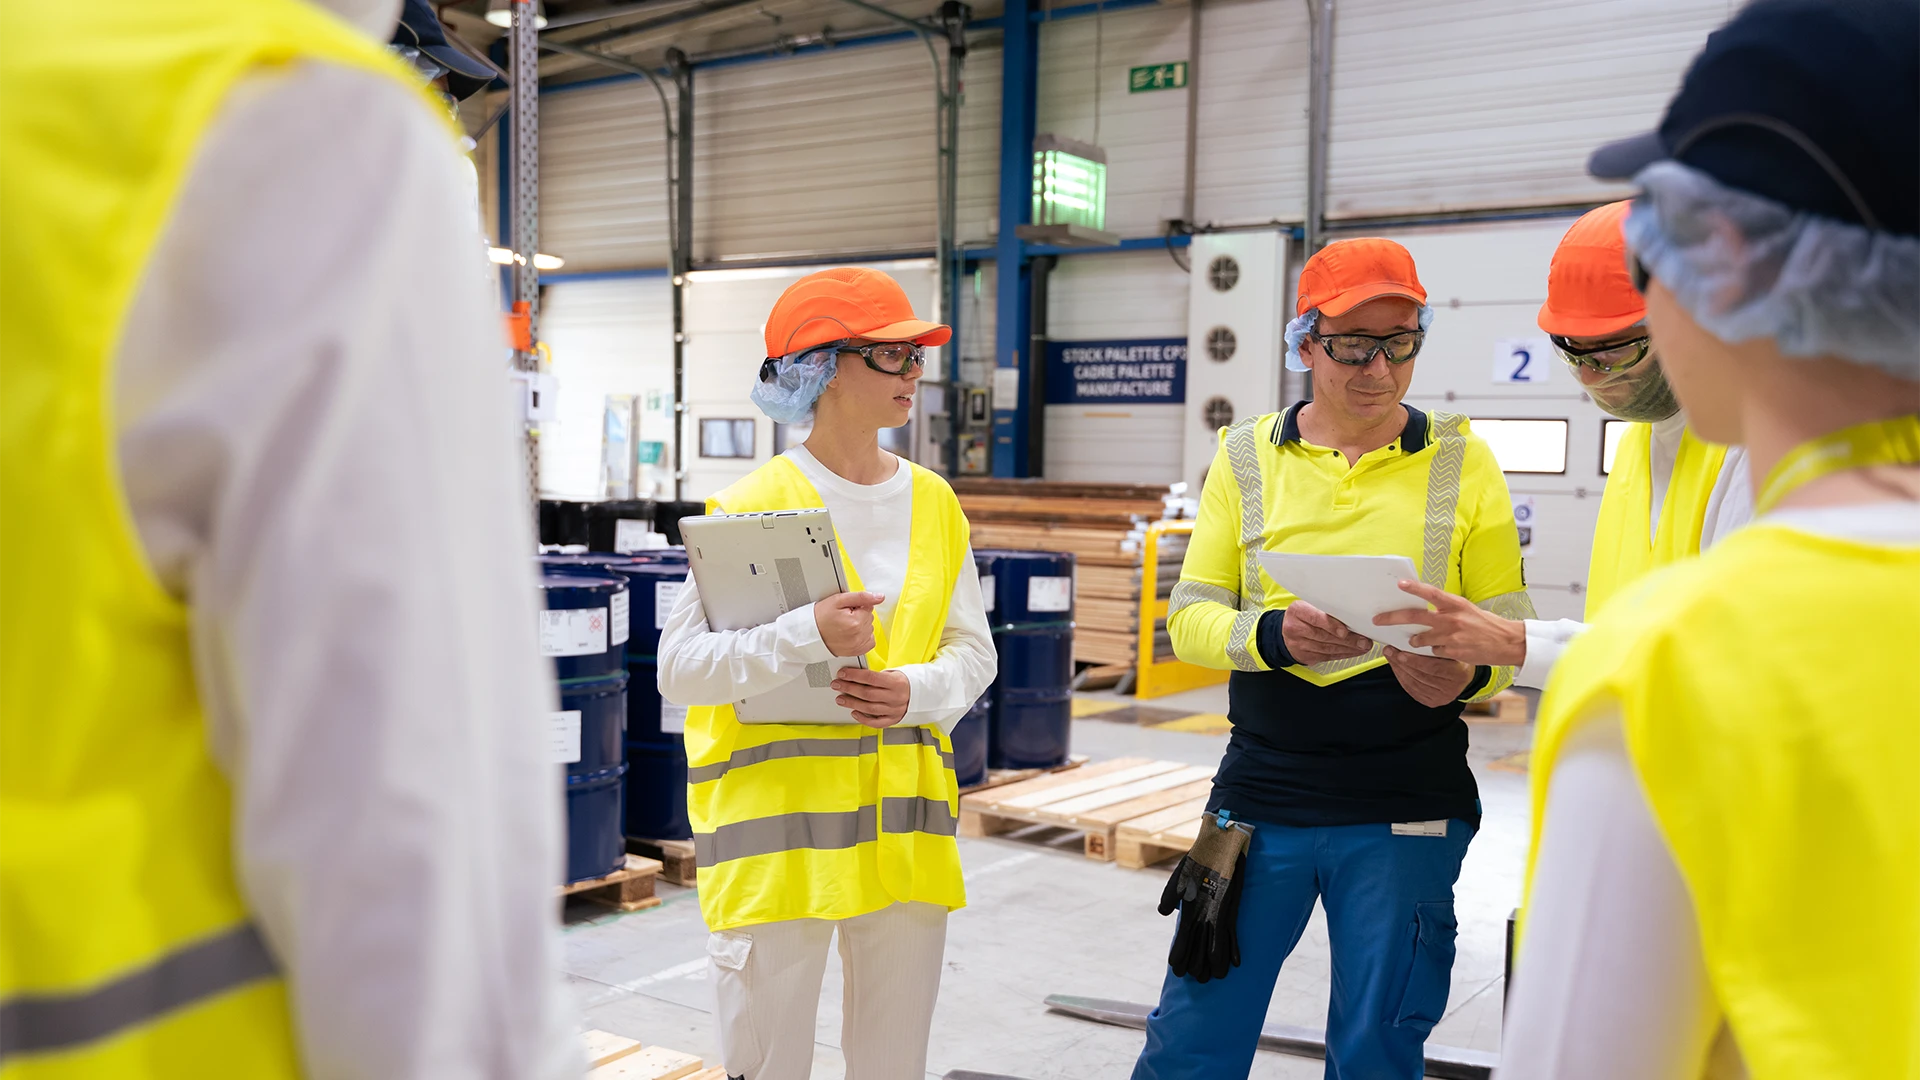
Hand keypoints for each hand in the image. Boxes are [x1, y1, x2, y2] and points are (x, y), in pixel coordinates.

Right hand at [813, 591, 882, 656]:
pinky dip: (864, 637)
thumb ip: (861, 597)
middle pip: (870, 618)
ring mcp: (858, 645)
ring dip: (861, 626)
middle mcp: (859, 635)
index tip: (846, 610)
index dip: (857, 606)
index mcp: (856, 621)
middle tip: (843, 617)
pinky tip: (852, 634)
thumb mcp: (838, 600)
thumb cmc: (821, 617)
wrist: (810, 634)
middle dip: (859, 615)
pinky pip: (870, 641)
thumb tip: (880, 597)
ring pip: (870, 629)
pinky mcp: (857, 651)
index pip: (869, 607)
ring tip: (845, 626)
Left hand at [831, 666, 911, 727]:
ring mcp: (894, 710)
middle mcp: (895, 697)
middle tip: (837, 685)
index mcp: (896, 683)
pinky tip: (854, 713)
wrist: (919, 694)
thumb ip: (876, 676)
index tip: (842, 674)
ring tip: (840, 699)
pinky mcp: (893, 720)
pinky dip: (863, 719)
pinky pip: (876, 722)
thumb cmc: (901, 683)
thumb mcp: (893, 674)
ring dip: (852, 703)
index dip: (854, 675)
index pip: (871, 678)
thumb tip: (854, 675)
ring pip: (869, 708)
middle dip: (849, 688)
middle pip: (867, 693)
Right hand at [1281, 600, 1372, 664]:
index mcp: (1297, 611)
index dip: (1331, 625)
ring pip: (1327, 648)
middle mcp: (1295, 628)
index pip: (1315, 618)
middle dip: (1347, 640)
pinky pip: (1326, 656)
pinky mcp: (1304, 656)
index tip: (1345, 631)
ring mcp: (1298, 644)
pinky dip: (1342, 654)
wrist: (1285, 631)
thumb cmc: (1302, 616)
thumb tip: (1351, 615)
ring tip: (1363, 647)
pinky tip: (1353, 652)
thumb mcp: (1309, 605)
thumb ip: (1324, 609)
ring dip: (1348, 649)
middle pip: (1324, 636)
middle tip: (1363, 640)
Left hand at [1373, 581, 1526, 666]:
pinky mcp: (1452, 652)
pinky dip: (1434, 650)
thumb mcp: (1467, 609)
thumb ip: (1446, 608)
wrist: (1507, 642)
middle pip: (1415, 617)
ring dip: (1414, 640)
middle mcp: (1452, 618)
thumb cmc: (1486, 624)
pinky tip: (1444, 648)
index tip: (1400, 584)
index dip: (1415, 588)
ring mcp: (1451, 636)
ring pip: (1420, 638)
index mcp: (1456, 604)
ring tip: (1414, 640)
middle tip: (1378, 620)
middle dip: (1393, 618)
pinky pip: (1433, 651)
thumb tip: (1424, 607)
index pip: (1432, 593)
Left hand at [1383, 646, 1475, 707]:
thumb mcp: (1452, 649)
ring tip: (1391, 656)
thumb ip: (1437, 645)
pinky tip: (1396, 668)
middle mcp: (1452, 688)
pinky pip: (1412, 690)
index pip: (1434, 668)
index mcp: (1460, 673)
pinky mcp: (1432, 702)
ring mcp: (1442, 697)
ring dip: (1399, 669)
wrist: (1463, 675)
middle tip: (1390, 651)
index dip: (1415, 661)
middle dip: (1402, 663)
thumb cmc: (1456, 658)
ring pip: (1414, 683)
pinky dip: (1401, 678)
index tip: (1400, 652)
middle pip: (1421, 675)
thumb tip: (1411, 637)